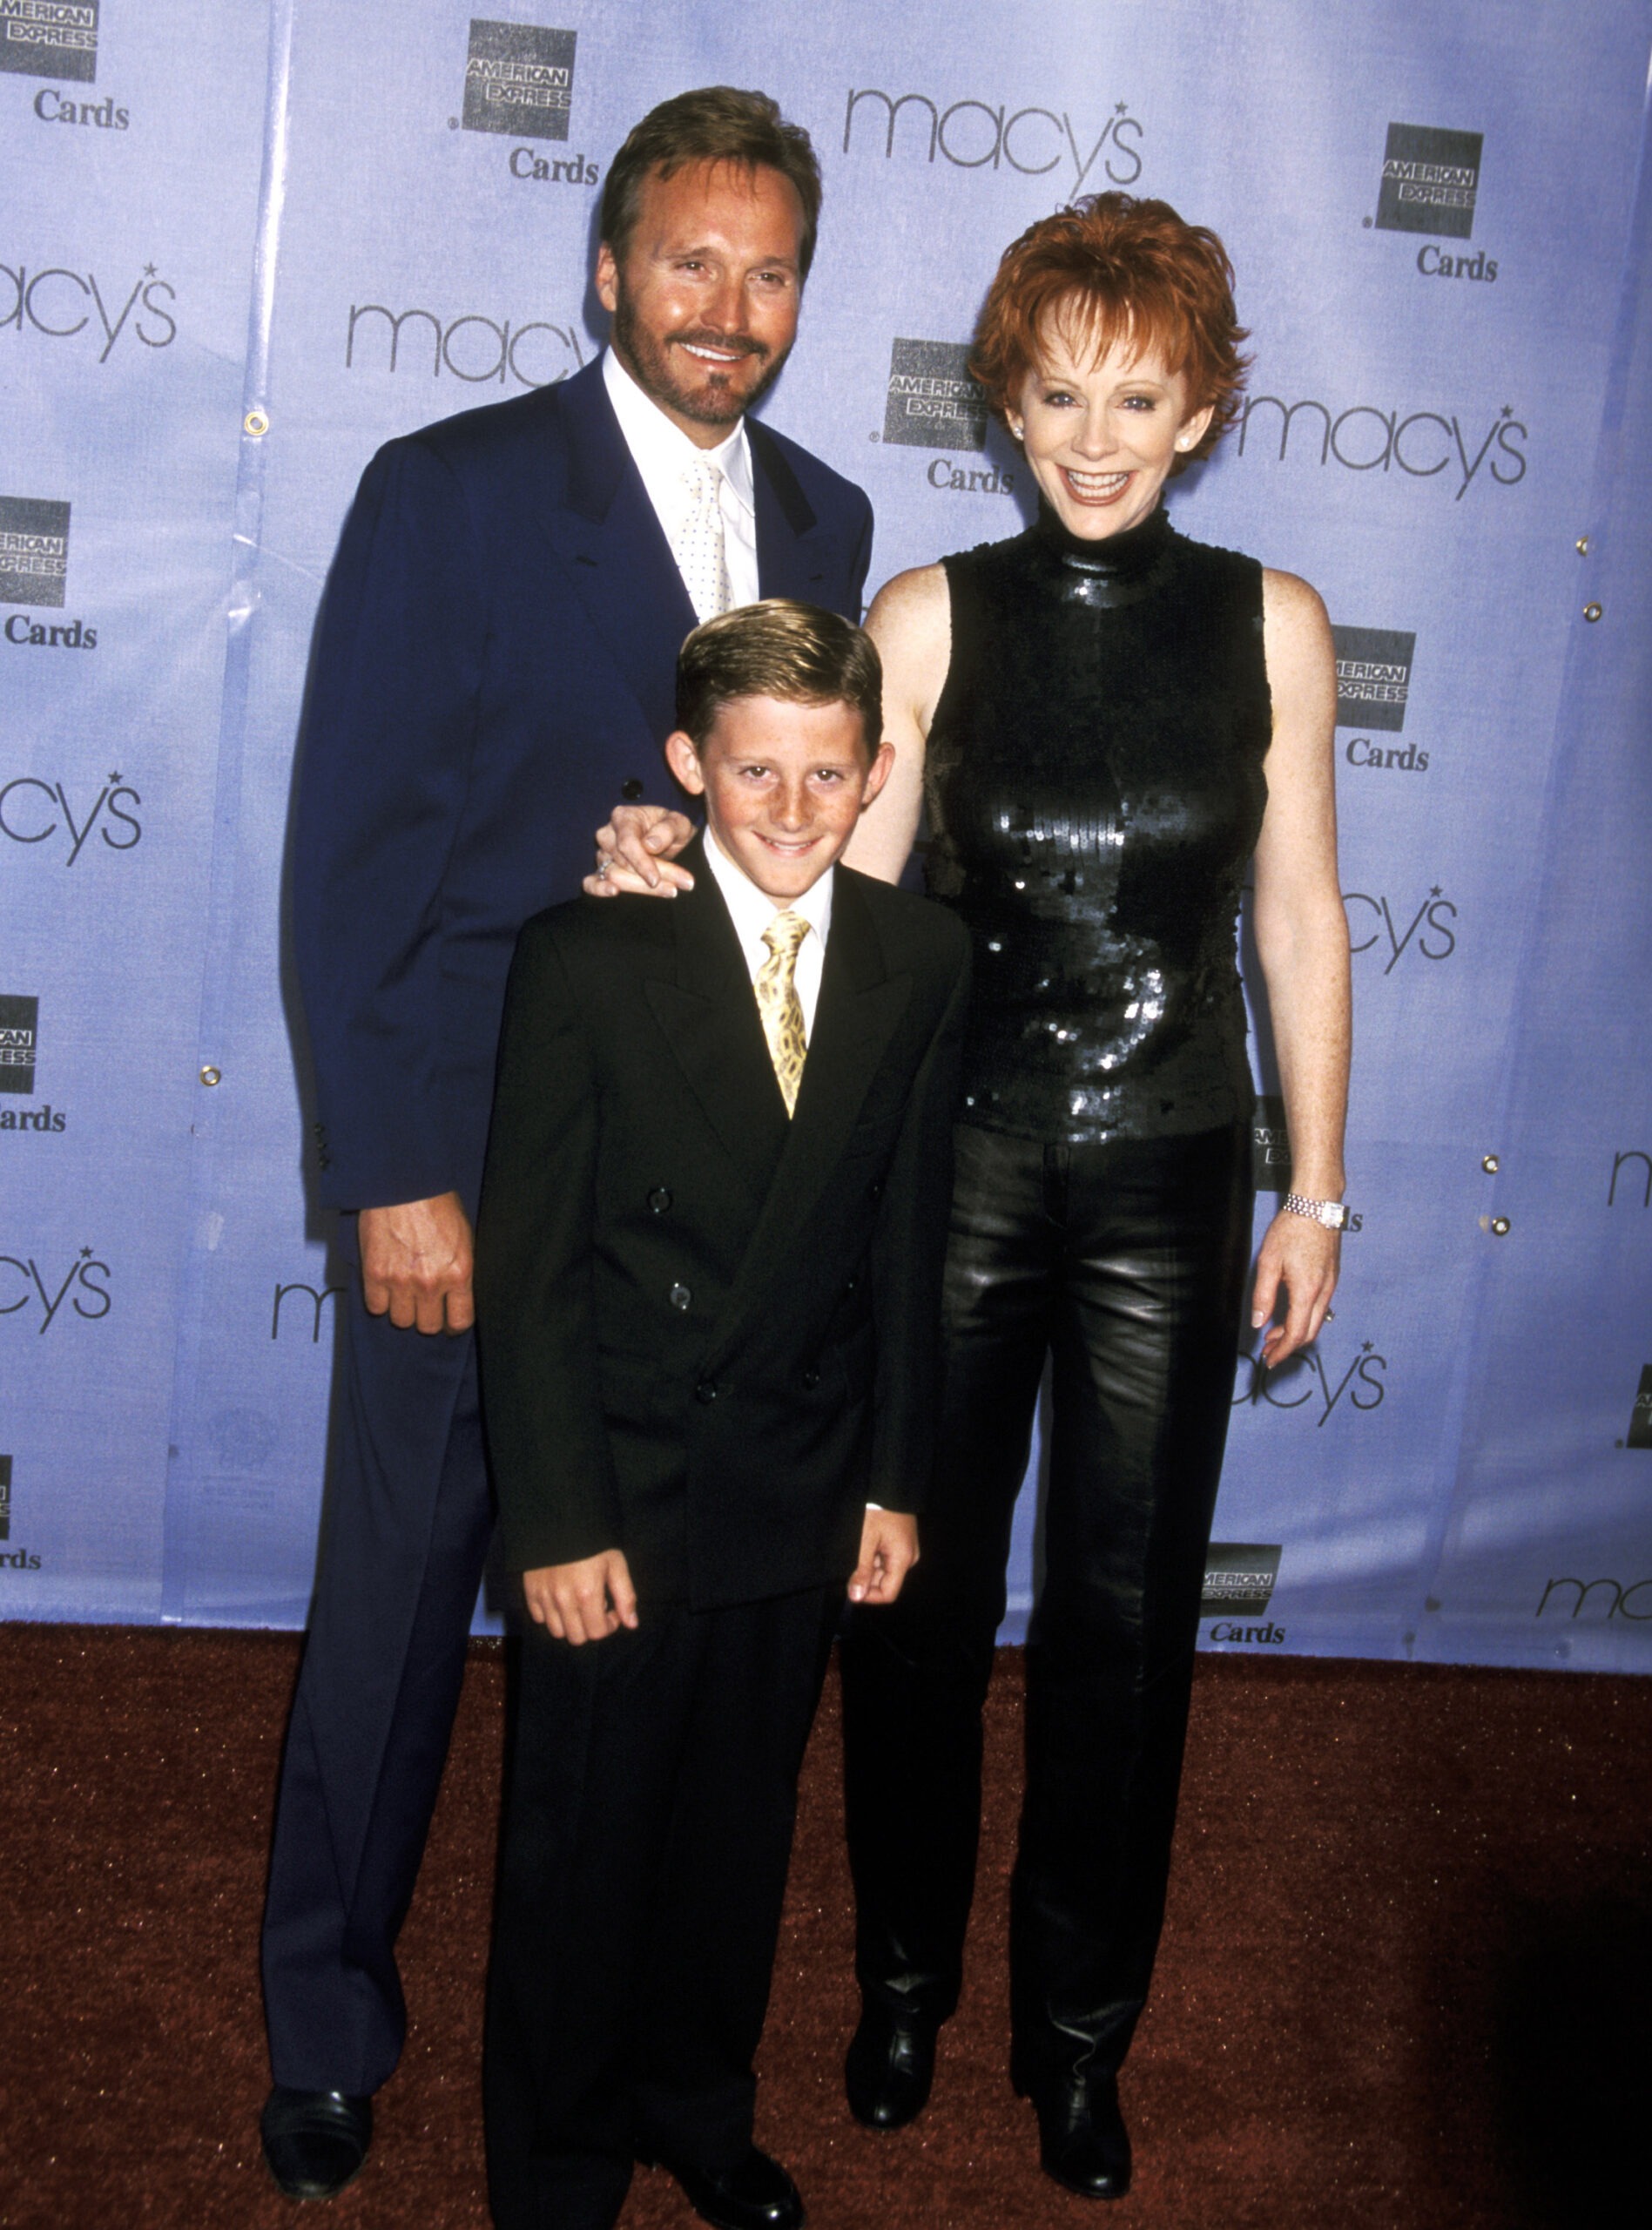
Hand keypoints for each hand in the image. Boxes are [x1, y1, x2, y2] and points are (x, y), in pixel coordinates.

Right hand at [358, 1191, 473, 1332]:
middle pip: (428, 1326)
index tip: (448, 1320)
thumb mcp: (464, 1238)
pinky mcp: (375, 1274)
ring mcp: (401, 1281)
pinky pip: (376, 1307)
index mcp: (459, 1273)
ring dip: (402, 1310)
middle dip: (427, 1318)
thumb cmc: (436, 1203)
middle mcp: (431, 1283)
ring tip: (404, 1294)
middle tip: (424, 1305)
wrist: (404, 1183)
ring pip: (401, 1321)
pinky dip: (380, 1301)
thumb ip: (460, 1270)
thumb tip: (458, 1294)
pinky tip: (385, 1287)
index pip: (459, 1321)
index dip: (453, 1324)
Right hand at [522, 1550, 638, 1643]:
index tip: (611, 1611)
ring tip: (578, 1605)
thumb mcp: (616, 1563)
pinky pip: (539, 1617)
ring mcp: (544, 1596)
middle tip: (595, 1608)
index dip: (609, 1626)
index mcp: (587, 1594)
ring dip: (570, 1624)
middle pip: (577, 1637)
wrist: (562, 1520)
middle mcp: (563, 1600)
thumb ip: (625, 1596)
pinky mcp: (530, 1590)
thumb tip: (631, 1624)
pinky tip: (561, 1600)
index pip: (597, 1632)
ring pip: (557, 1631)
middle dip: (590, 1628)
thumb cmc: (594, 1542)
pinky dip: (551, 1615)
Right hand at [585, 805, 696, 897]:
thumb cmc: (672, 829)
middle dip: (652, 877)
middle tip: (681, 885)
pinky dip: (598, 889)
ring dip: (641, 888)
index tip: (656, 879)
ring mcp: (602, 854)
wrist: (670, 841)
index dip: (642, 863)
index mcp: (623, 817)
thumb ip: (668, 830)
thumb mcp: (678, 823)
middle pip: (623, 863)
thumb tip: (650, 844)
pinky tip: (614, 892)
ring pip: (614, 876)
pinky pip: (590, 882)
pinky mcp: (601, 871)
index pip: (627, 843)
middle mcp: (608, 834)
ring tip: (671, 890)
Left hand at [848, 1509, 918, 1604]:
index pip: (888, 1593)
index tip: (850, 1586)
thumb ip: (861, 1570)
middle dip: (866, 1578)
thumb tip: (856, 1597)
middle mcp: (908, 1558)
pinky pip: (885, 1559)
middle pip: (885, 1582)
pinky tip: (865, 1543)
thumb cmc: (878, 1509)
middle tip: (851, 1562)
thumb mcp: (865, 1540)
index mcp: (903, 1559)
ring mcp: (905, 1550)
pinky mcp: (901, 1543)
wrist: (890, 1484)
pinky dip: (872, 1557)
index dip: (868, 1595)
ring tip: (859, 1547)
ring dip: (867, 1566)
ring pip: (884, 1571)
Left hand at [1251, 1209, 1339, 1369]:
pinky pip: (1320, 1307)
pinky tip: (1289, 1313)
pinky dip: (1304, 1318)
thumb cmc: (1292, 1229)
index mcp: (1307, 1291)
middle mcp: (1324, 1292)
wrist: (1317, 1206)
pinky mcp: (1331, 1277)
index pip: (1297, 1334)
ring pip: (1316, 1321)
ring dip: (1296, 1332)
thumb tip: (1258, 1322)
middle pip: (1309, 1332)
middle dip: (1288, 1346)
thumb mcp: (1268, 1262)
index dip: (1282, 1351)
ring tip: (1274, 1334)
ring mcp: (1331, 1285)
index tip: (1270, 1359)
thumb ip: (1263, 1295)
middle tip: (1269, 1350)